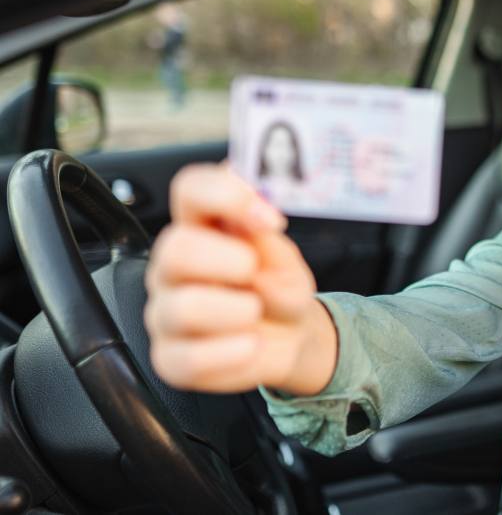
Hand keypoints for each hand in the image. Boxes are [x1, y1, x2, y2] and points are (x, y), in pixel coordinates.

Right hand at [144, 162, 337, 395]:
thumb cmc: (279, 289)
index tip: (267, 216)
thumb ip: (267, 238)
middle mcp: (174, 267)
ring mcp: (166, 312)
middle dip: (226, 260)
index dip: (223, 193)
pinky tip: (250, 345)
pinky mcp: (170, 358)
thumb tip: (256, 213)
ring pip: (182, 308)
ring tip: (255, 312)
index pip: (189, 189)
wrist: (290, 338)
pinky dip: (232, 353)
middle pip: (173, 248)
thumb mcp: (285, 260)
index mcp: (201, 228)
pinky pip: (189, 358)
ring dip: (235, 311)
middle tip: (254, 270)